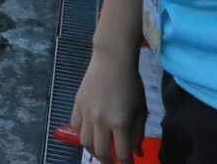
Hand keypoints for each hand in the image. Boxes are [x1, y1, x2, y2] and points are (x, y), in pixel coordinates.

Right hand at [67, 41, 145, 163]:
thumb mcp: (140, 111)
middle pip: (101, 152)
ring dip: (93, 151)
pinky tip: (90, 135)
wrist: (111, 62)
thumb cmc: (131, 86)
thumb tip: (136, 152)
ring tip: (101, 152)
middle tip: (114, 162)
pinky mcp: (77, 105)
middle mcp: (101, 121)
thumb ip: (138, 133)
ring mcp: (86, 113)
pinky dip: (82, 135)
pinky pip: (76, 126)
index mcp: (120, 123)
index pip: (122, 154)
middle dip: (108, 162)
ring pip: (85, 142)